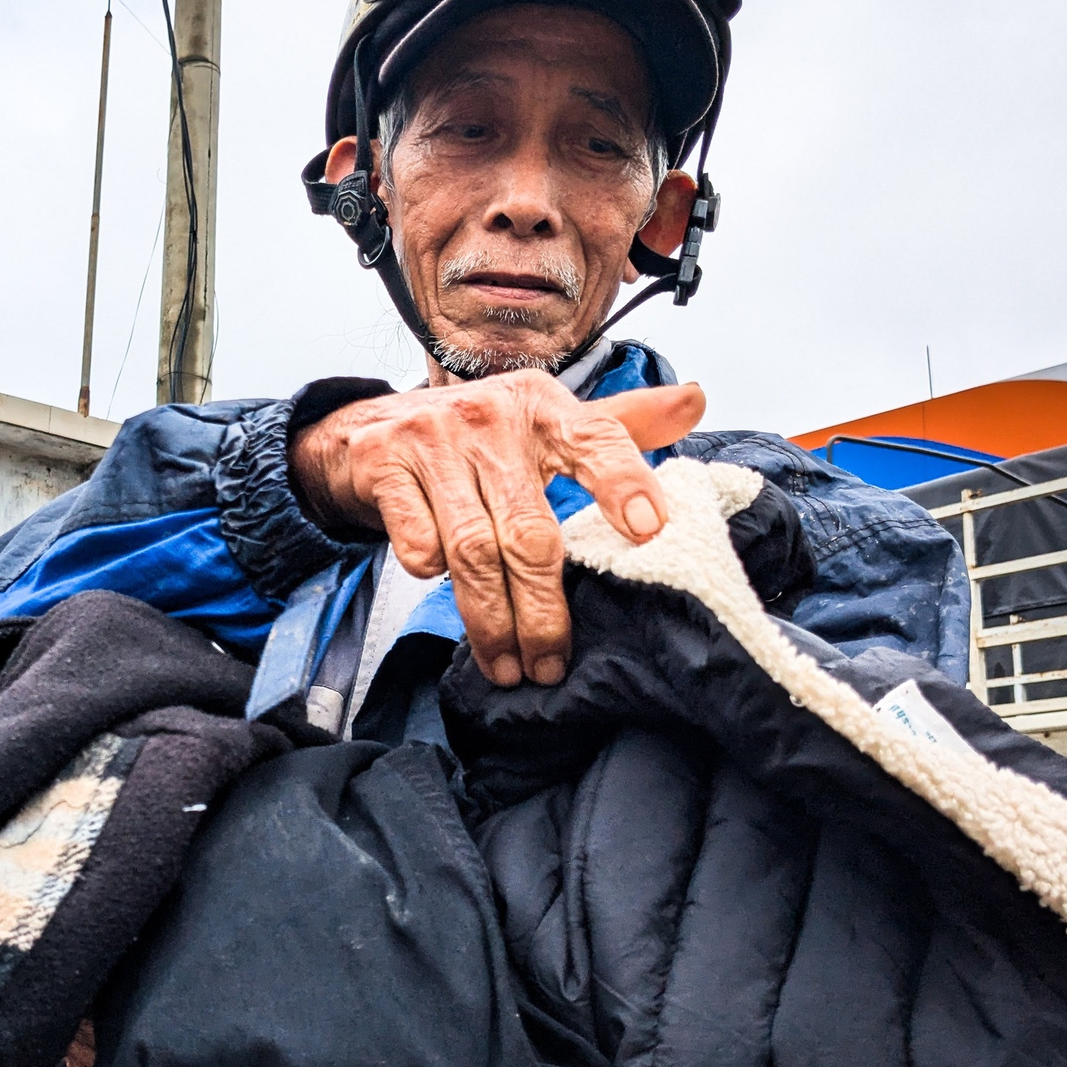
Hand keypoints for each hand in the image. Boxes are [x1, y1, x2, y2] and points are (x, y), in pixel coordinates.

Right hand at [287, 373, 704, 686]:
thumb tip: (695, 401)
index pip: (596, 439)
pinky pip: (417, 541)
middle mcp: (491, 418)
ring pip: (472, 548)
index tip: (650, 531)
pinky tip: (443, 592)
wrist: (370, 423)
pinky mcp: (385, 465)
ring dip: (491, 618)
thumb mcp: (546, 419)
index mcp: (543, 407)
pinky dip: (431, 570)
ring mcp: (435, 440)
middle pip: (529, 529)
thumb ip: (618, 425)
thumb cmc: (477, 434)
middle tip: (551, 663)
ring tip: (507, 665)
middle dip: (543, 609)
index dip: (624, 483)